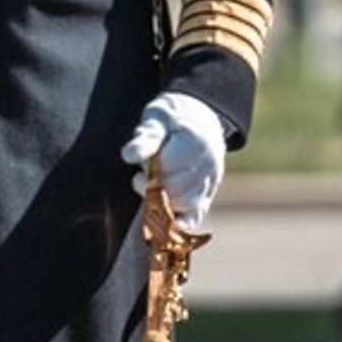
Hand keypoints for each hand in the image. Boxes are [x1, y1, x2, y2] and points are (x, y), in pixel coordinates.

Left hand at [120, 92, 226, 231]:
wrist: (199, 116)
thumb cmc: (172, 117)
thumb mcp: (156, 119)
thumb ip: (144, 139)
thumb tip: (128, 156)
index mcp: (195, 143)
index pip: (166, 172)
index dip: (147, 174)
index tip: (140, 168)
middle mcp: (209, 163)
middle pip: (175, 191)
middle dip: (154, 188)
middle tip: (142, 176)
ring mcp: (212, 179)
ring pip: (186, 205)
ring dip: (164, 203)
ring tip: (154, 187)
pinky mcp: (210, 191)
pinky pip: (198, 213)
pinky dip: (183, 221)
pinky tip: (170, 224)